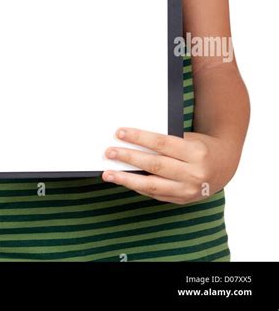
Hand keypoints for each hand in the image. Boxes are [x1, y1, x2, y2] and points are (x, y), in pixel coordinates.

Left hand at [101, 127, 230, 203]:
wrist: (225, 165)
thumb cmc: (202, 145)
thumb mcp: (189, 138)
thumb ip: (166, 142)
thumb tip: (132, 142)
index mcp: (196, 152)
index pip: (161, 143)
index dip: (139, 138)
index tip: (120, 133)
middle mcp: (193, 173)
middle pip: (154, 165)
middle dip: (129, 158)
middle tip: (109, 152)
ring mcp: (188, 190)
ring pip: (152, 185)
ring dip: (127, 179)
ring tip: (108, 173)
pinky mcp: (182, 200)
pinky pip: (156, 195)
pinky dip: (138, 187)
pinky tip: (125, 181)